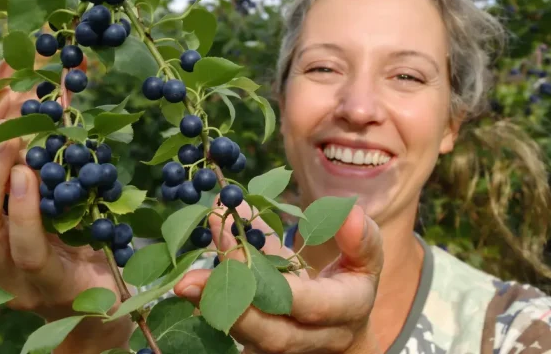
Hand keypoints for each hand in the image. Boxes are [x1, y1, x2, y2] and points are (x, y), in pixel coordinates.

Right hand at [0, 61, 131, 352]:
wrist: (104, 299)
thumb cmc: (81, 234)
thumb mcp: (67, 180)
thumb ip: (57, 137)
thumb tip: (62, 73)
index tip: (1, 81)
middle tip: (8, 102)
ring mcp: (9, 269)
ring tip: (11, 143)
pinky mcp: (46, 284)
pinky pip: (28, 250)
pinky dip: (27, 213)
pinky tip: (34, 179)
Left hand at [174, 197, 384, 353]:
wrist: (341, 332)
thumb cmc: (351, 284)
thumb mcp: (365, 259)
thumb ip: (359, 238)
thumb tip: (349, 211)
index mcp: (344, 311)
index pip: (312, 306)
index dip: (278, 285)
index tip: (243, 253)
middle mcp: (312, 338)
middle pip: (271, 334)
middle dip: (232, 306)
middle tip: (191, 281)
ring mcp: (281, 348)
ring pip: (246, 336)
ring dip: (213, 304)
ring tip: (185, 280)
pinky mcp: (258, 347)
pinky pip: (231, 329)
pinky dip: (210, 303)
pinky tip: (191, 279)